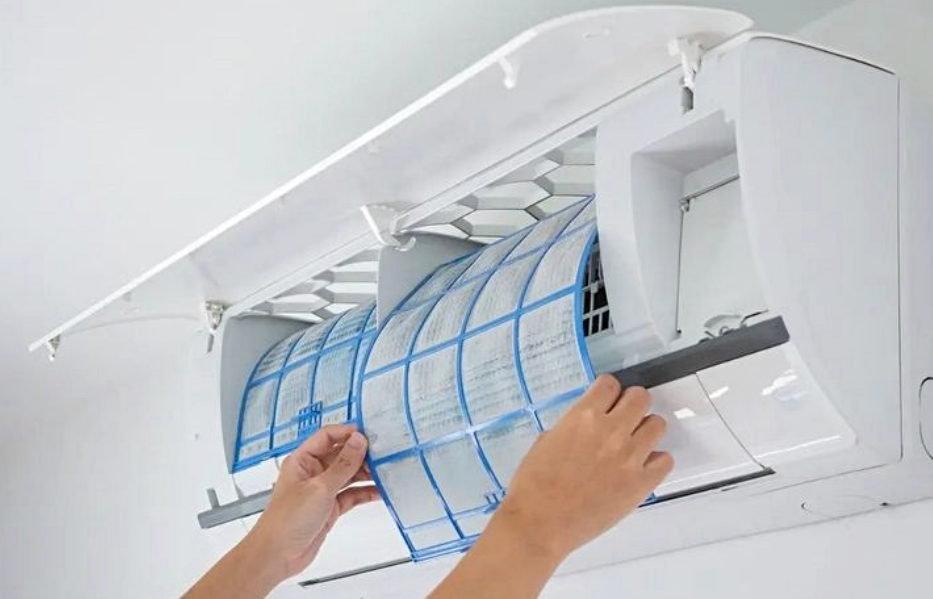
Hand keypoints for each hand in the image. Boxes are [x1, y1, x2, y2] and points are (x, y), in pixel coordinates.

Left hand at [245, 425, 380, 582]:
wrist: (277, 555)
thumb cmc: (286, 520)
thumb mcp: (319, 488)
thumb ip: (343, 464)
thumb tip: (358, 441)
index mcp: (302, 460)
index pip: (327, 436)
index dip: (347, 432)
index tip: (368, 434)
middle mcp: (312, 472)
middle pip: (341, 455)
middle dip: (361, 454)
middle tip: (382, 453)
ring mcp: (322, 490)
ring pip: (349, 474)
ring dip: (366, 473)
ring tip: (385, 471)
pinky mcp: (330, 507)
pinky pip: (351, 494)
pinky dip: (365, 492)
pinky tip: (378, 491)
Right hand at [494, 375, 672, 561]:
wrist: (540, 523)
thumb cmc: (534, 487)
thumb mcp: (545, 441)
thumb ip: (571, 426)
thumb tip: (586, 426)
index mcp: (583, 417)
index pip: (610, 384)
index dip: (608, 391)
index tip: (608, 400)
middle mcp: (610, 431)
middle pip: (640, 397)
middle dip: (632, 404)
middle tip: (625, 418)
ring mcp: (629, 457)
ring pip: (658, 424)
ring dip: (646, 430)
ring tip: (634, 443)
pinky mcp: (640, 483)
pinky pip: (665, 460)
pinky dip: (656, 461)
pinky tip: (641, 467)